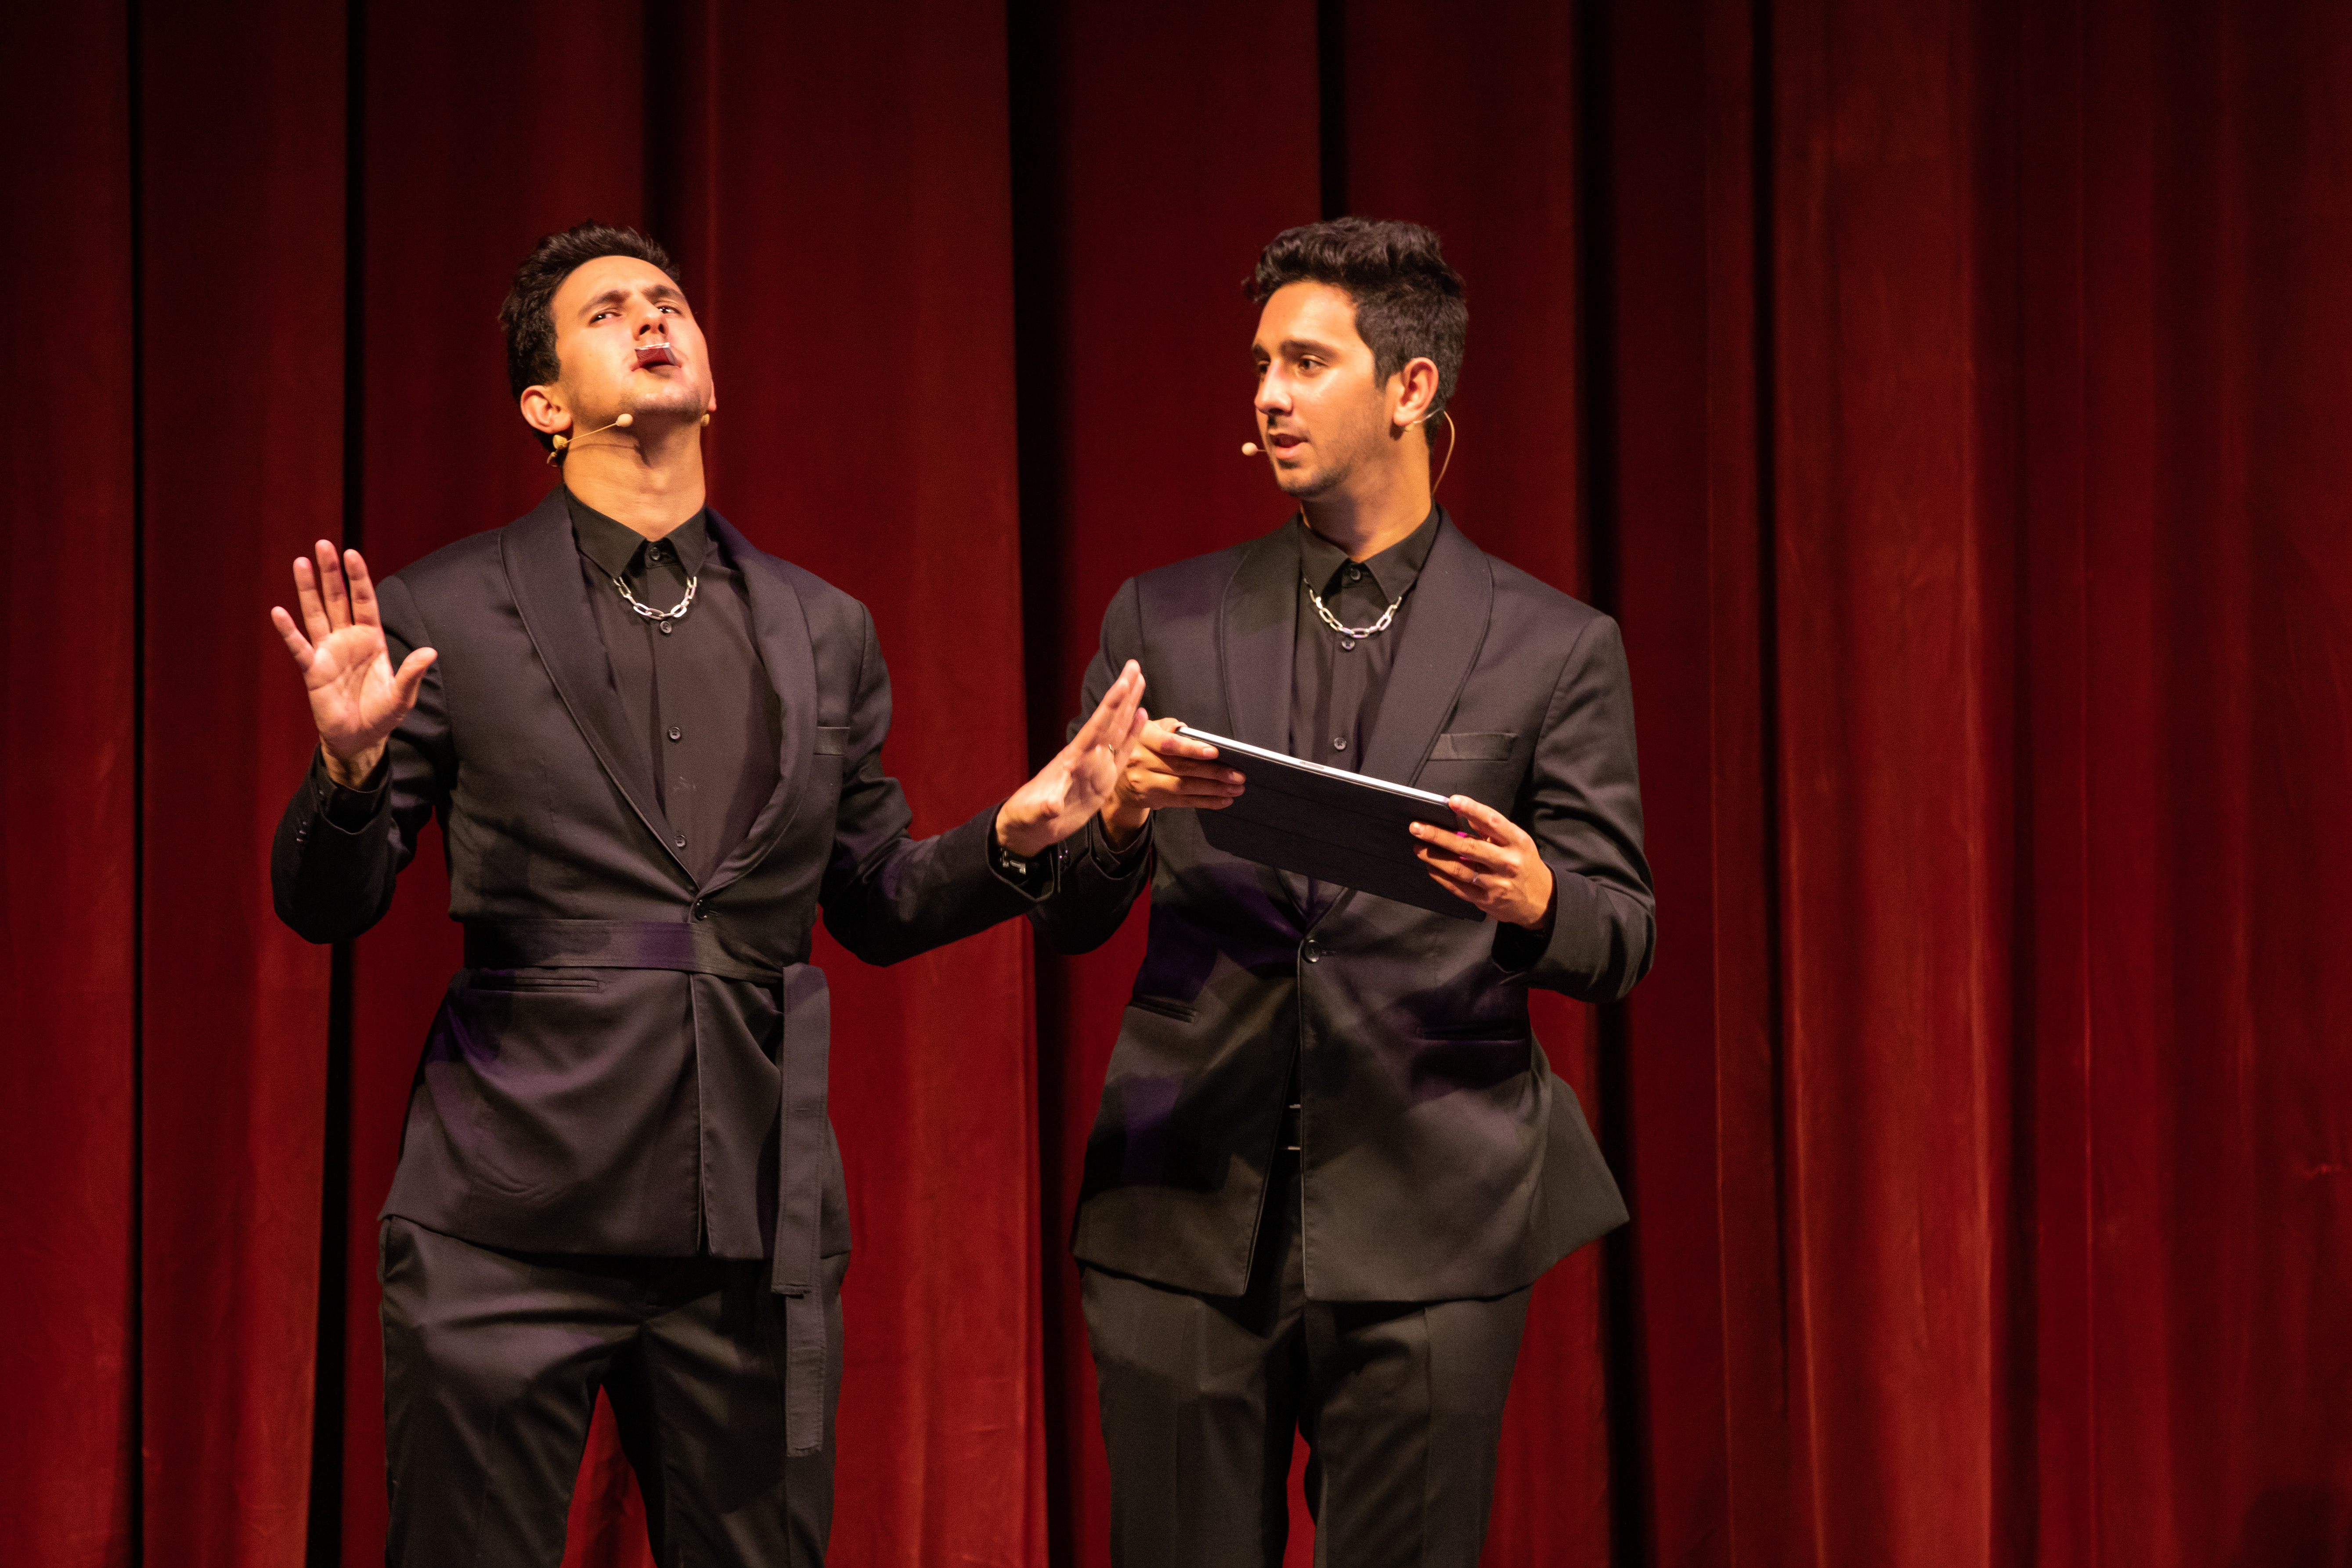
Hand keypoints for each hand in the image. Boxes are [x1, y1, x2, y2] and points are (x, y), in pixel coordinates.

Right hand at [269, 541, 437, 788]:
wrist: (360, 738)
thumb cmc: (382, 714)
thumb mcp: (403, 695)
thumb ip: (413, 673)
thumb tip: (430, 652)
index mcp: (371, 639)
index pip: (364, 601)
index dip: (359, 578)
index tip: (353, 553)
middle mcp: (347, 639)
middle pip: (338, 599)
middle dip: (331, 573)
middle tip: (323, 544)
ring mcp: (328, 652)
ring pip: (316, 614)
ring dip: (308, 589)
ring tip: (301, 562)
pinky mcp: (313, 670)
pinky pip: (299, 647)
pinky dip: (288, 630)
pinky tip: (278, 611)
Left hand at [995, 662, 1148, 858]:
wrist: (1030, 827)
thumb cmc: (1028, 816)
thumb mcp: (1034, 813)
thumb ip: (1045, 807)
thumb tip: (1051, 806)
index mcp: (1074, 759)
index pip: (1097, 726)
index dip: (1112, 705)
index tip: (1124, 681)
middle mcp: (1088, 756)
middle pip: (1110, 720)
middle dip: (1123, 693)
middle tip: (1135, 665)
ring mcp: (1096, 766)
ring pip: (1118, 730)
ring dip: (1130, 706)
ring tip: (1140, 681)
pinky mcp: (1103, 780)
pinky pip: (1122, 753)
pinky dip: (1133, 735)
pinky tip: (1141, 717)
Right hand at [1098, 715, 1245, 847]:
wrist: (1118, 779)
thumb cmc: (1142, 748)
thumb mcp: (1149, 731)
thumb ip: (1168, 728)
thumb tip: (1191, 733)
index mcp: (1142, 738)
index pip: (1169, 745)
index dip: (1192, 749)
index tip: (1215, 752)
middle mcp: (1141, 760)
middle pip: (1182, 768)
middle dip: (1214, 772)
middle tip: (1238, 775)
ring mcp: (1145, 782)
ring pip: (1184, 787)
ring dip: (1214, 789)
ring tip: (1236, 788)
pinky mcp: (1153, 798)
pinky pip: (1183, 802)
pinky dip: (1206, 801)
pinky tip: (1223, 800)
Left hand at [1410, 795, 1555, 929]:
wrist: (1541, 901)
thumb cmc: (1524, 864)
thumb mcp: (1517, 841)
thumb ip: (1492, 828)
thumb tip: (1465, 813)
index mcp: (1518, 842)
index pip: (1492, 822)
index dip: (1472, 809)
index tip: (1452, 801)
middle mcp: (1508, 862)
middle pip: (1468, 846)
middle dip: (1438, 835)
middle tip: (1417, 827)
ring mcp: (1496, 884)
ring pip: (1459, 868)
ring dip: (1434, 857)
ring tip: (1418, 846)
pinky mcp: (1486, 900)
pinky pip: (1458, 887)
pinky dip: (1440, 876)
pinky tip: (1430, 866)